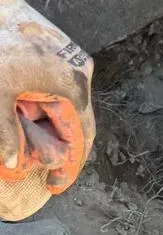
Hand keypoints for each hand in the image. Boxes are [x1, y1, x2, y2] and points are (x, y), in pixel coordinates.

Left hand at [0, 0, 93, 220]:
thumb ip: (5, 133)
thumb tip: (14, 162)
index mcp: (71, 84)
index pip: (82, 133)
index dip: (71, 163)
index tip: (57, 184)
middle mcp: (79, 71)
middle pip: (75, 119)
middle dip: (58, 146)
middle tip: (42, 169)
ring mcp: (70, 57)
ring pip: (64, 103)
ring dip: (48, 125)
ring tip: (30, 144)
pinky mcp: (57, 50)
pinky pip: (56, 87)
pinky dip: (43, 106)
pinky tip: (25, 114)